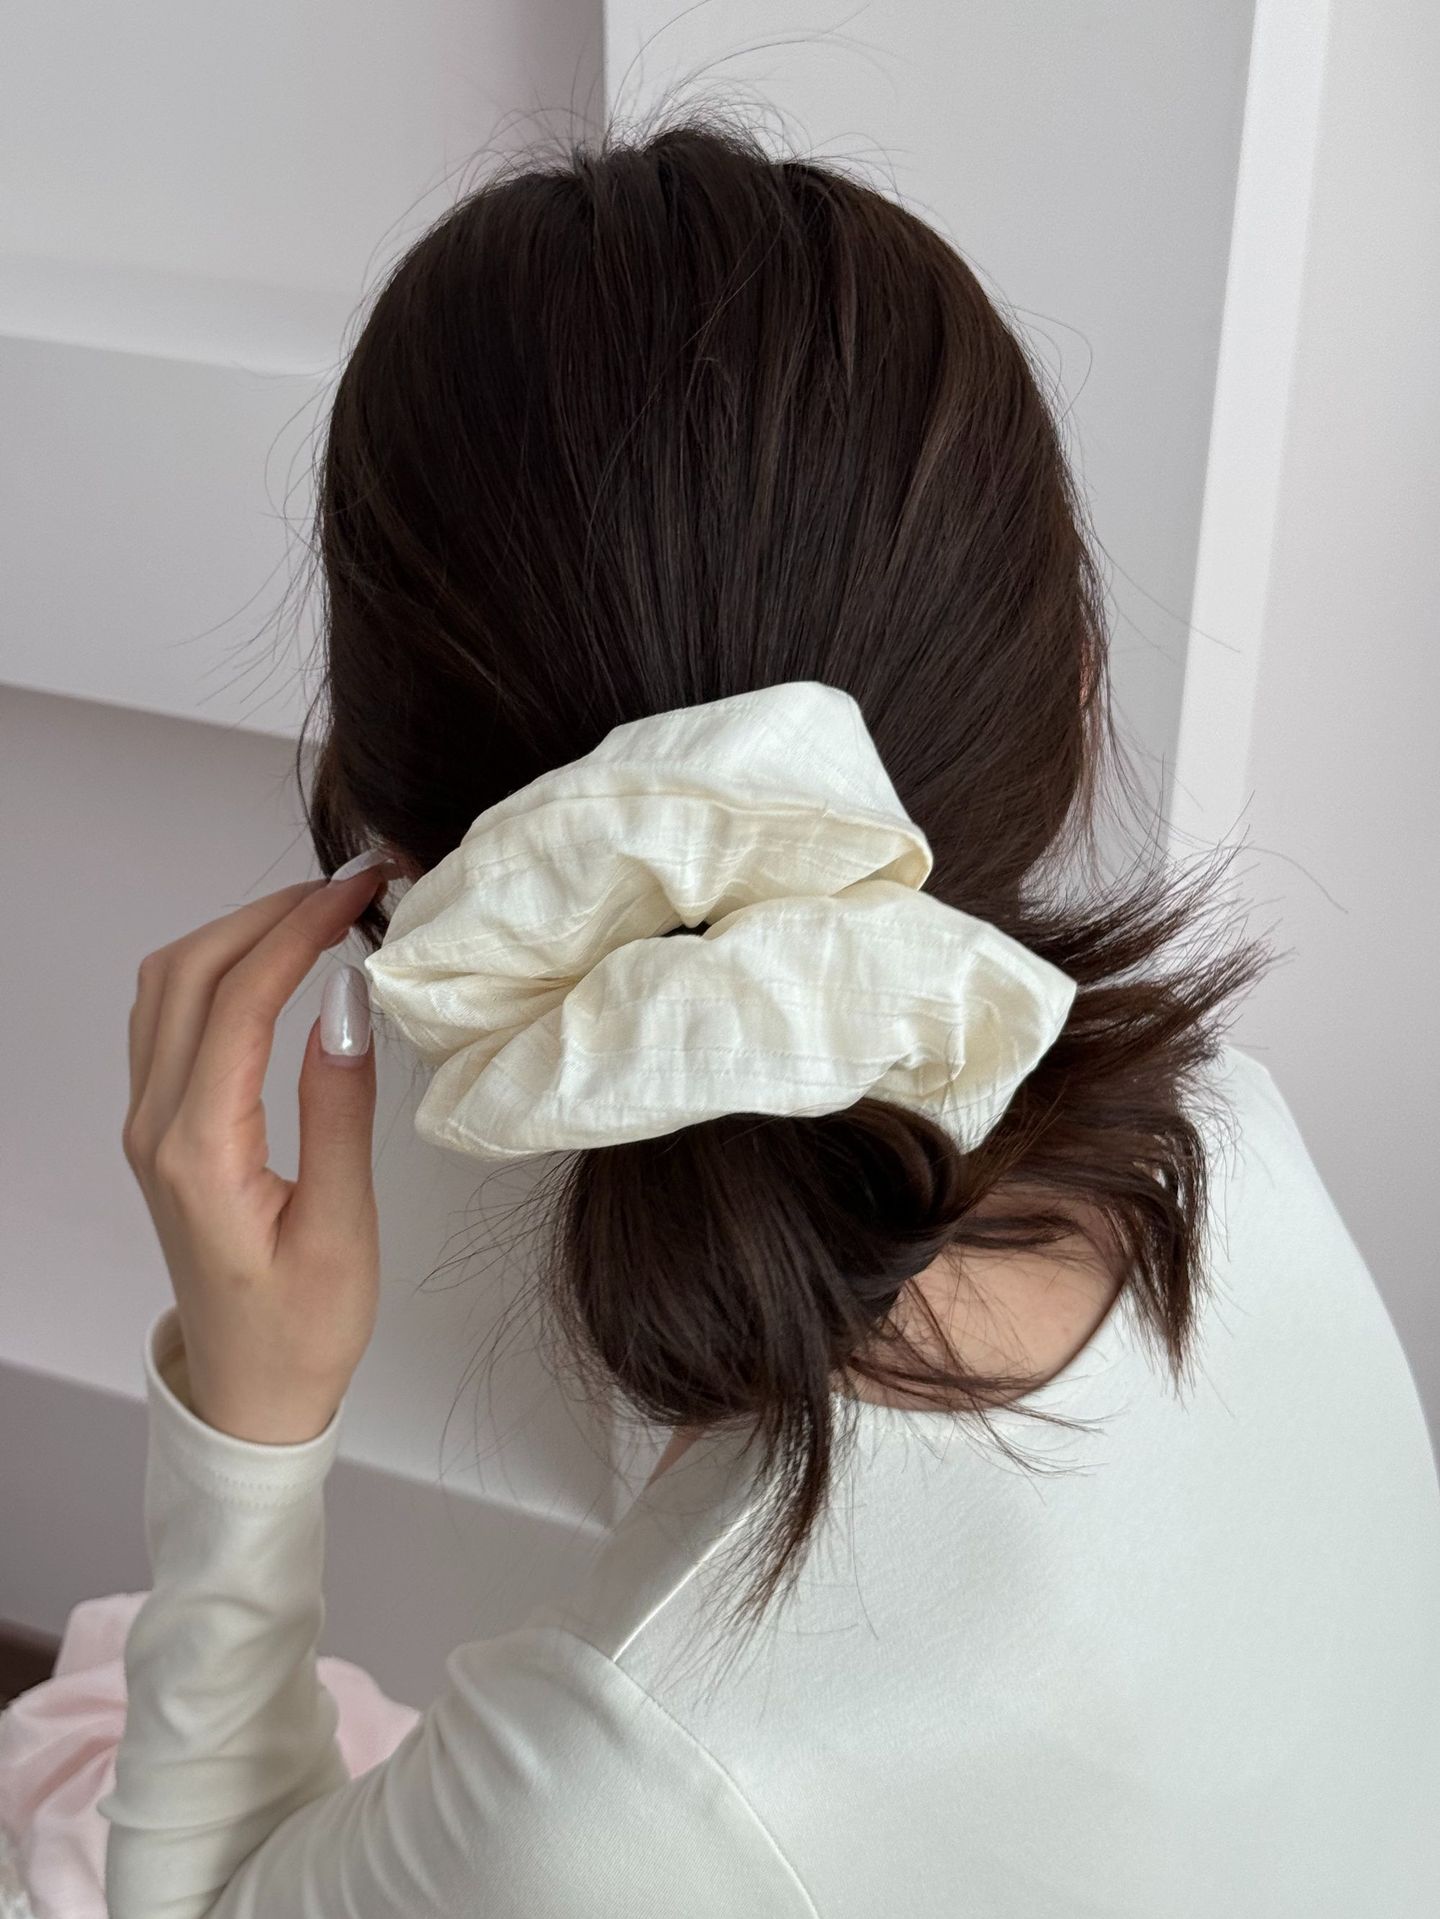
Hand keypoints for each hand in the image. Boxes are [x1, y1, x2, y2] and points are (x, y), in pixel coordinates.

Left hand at [122, 864, 396, 1444]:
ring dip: (237, 932)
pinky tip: (273, 965)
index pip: (240, 999)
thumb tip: (344, 1002)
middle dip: (268, 912)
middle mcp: (157, 1127)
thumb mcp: (342, 1229)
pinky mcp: (161, 1129)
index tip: (359, 892)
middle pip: (190, 972)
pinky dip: (218, 968)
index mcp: (199, 1151)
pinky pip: (167, 1018)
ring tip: (317, 913)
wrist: (251, 1392)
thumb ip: (338, 1111)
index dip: (301, 931)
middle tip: (348, 887)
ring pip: (168, 986)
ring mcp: (149, 1125)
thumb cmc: (302, 1329)